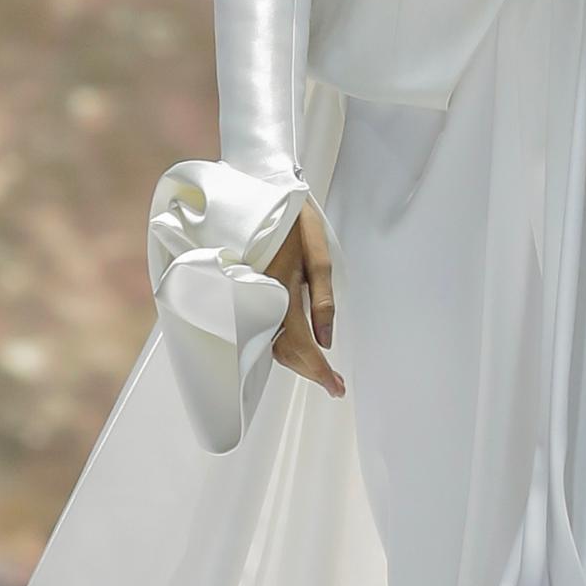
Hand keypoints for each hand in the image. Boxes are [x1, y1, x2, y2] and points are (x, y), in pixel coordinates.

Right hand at [262, 200, 343, 397]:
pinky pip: (263, 330)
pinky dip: (283, 345)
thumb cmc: (295, 223)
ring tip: (322, 371)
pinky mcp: (249, 296)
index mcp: (280, 290)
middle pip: (284, 351)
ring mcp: (251, 299)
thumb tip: (326, 340)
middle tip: (335, 384)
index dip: (319, 370)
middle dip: (310, 371)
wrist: (260, 197)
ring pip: (272, 344)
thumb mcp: (318, 255)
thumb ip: (322, 299)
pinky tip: (300, 348)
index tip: (336, 388)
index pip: (301, 344)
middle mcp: (260, 300)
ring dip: (297, 361)